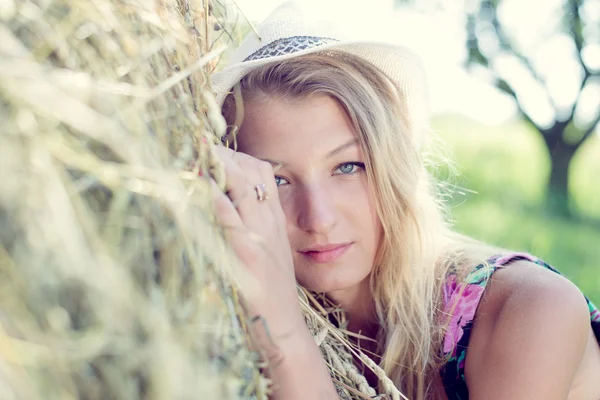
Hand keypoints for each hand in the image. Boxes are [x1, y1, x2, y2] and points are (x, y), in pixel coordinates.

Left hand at [209, 146, 303, 341]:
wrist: (284, 328)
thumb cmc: (273, 294)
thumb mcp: (271, 254)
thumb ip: (255, 230)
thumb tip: (226, 211)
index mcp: (275, 221)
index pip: (262, 173)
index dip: (237, 155)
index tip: (213, 148)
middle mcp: (269, 222)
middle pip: (251, 170)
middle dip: (223, 152)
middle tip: (196, 142)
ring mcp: (258, 236)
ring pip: (241, 185)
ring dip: (215, 165)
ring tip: (192, 151)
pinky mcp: (245, 253)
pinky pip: (228, 215)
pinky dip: (212, 196)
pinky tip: (196, 184)